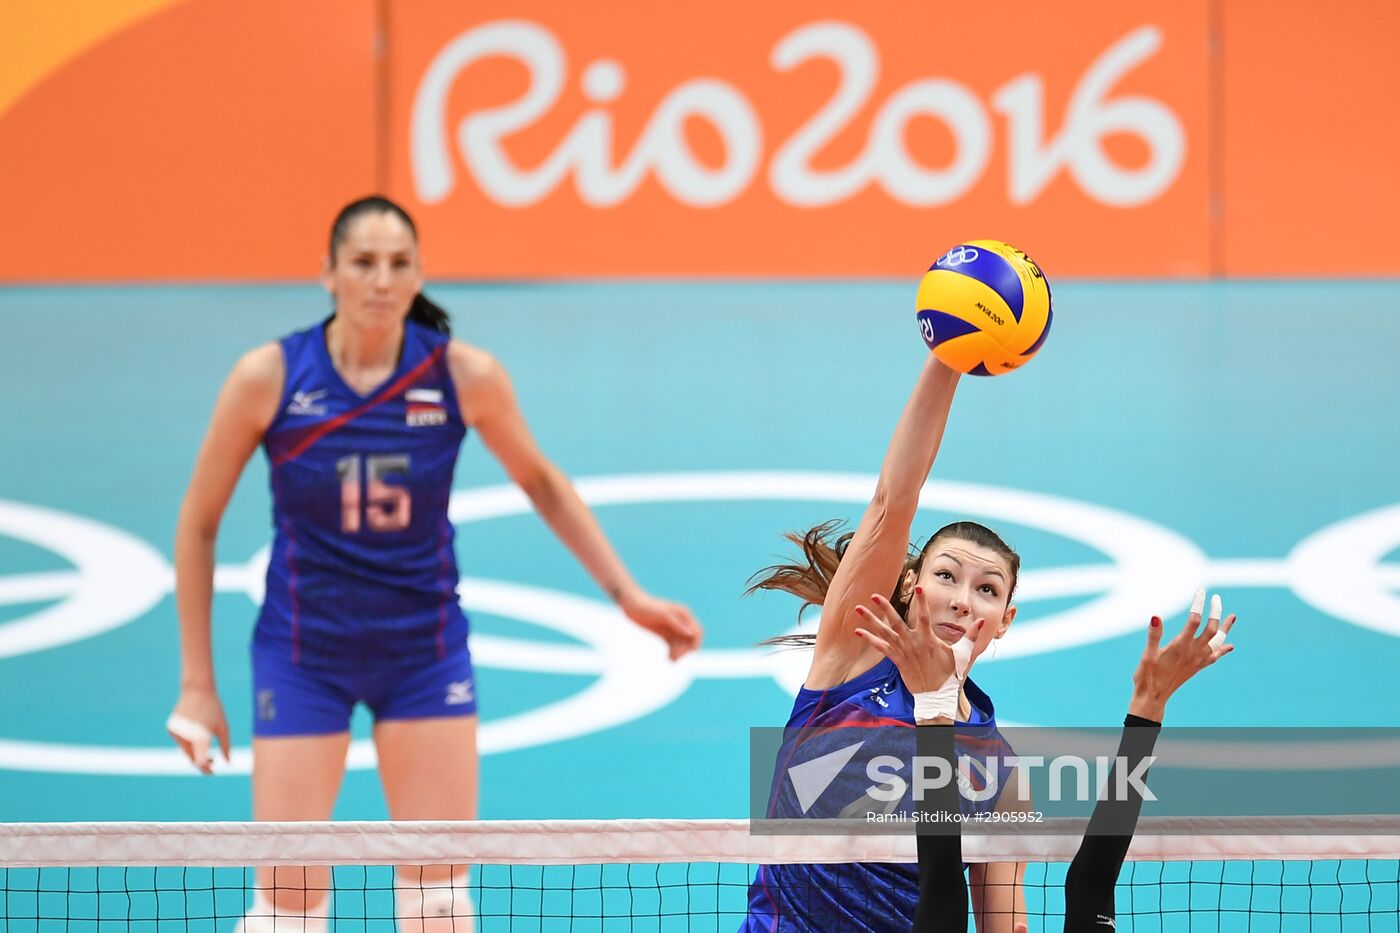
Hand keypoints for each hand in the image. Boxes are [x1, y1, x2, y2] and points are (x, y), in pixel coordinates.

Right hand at [166, 687, 230, 774]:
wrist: (197, 690)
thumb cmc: (214, 709)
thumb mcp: (223, 727)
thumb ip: (225, 746)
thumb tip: (228, 762)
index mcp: (200, 737)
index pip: (200, 761)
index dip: (206, 768)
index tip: (212, 771)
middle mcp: (185, 737)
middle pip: (192, 757)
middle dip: (201, 760)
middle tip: (212, 760)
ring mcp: (176, 732)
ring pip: (185, 749)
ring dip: (194, 749)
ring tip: (205, 737)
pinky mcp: (170, 728)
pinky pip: (180, 740)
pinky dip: (187, 740)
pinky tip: (195, 727)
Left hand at [620, 590, 702, 660]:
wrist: (631, 604)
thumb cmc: (647, 607)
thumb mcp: (662, 615)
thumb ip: (677, 623)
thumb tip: (692, 634)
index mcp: (683, 614)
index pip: (697, 631)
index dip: (695, 643)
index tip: (687, 653)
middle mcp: (681, 621)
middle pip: (690, 640)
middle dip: (685, 650)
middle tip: (675, 659)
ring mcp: (673, 628)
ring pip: (682, 644)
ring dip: (679, 653)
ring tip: (670, 660)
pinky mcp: (665, 633)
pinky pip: (673, 645)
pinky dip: (672, 652)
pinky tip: (668, 658)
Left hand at [851, 588, 982, 694]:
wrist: (936, 696)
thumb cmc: (950, 674)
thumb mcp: (962, 655)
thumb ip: (971, 636)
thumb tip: (982, 621)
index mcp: (928, 640)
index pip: (925, 616)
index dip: (922, 602)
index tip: (919, 587)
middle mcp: (912, 644)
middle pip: (896, 622)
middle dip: (884, 608)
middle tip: (874, 595)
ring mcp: (903, 652)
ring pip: (884, 633)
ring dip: (870, 620)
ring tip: (858, 608)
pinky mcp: (896, 660)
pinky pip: (880, 648)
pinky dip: (869, 639)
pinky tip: (858, 631)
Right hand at [1129, 589, 1236, 720]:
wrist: (1153, 698)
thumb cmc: (1147, 676)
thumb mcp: (1147, 654)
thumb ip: (1153, 635)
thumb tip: (1156, 616)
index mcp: (1180, 646)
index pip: (1194, 620)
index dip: (1198, 604)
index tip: (1200, 591)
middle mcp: (1193, 653)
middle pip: (1211, 629)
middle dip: (1216, 612)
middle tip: (1217, 598)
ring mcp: (1197, 661)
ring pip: (1217, 642)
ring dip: (1225, 629)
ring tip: (1233, 617)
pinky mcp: (1197, 668)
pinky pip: (1215, 657)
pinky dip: (1223, 649)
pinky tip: (1230, 646)